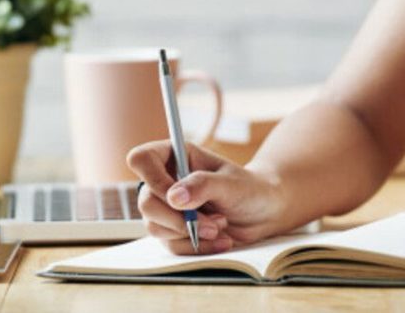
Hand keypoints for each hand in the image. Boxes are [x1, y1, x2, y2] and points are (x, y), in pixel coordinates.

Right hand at [126, 141, 286, 254]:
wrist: (263, 213)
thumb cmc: (249, 189)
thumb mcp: (231, 183)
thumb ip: (203, 185)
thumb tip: (174, 197)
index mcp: (174, 155)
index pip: (141, 160)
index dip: (153, 179)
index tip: (178, 198)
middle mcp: (165, 179)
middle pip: (145, 202)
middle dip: (179, 219)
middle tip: (212, 223)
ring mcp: (166, 207)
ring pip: (154, 226)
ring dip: (190, 233)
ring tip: (221, 227)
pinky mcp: (172, 231)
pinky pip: (171, 245)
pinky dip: (196, 247)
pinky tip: (220, 240)